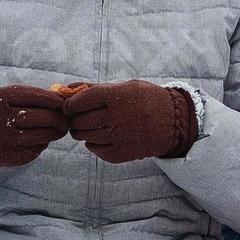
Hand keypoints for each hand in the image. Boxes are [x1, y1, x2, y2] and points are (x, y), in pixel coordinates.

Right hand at [0, 85, 71, 174]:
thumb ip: (25, 97)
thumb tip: (59, 98)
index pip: (32, 96)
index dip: (51, 99)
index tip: (62, 101)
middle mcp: (0, 119)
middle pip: (40, 117)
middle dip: (58, 117)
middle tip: (65, 118)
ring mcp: (5, 140)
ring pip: (41, 135)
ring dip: (55, 132)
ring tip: (59, 128)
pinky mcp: (9, 157)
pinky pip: (35, 149)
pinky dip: (43, 143)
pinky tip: (42, 139)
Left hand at [62, 79, 197, 163]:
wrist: (174, 121)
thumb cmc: (146, 99)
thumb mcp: (124, 86)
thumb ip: (94, 88)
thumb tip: (66, 89)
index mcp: (116, 96)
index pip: (79, 102)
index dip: (69, 105)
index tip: (69, 107)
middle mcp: (116, 116)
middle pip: (79, 121)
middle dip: (75, 120)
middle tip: (80, 118)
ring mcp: (119, 136)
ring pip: (85, 136)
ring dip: (83, 132)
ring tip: (92, 127)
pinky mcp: (122, 153)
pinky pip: (95, 149)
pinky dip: (93, 144)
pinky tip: (101, 137)